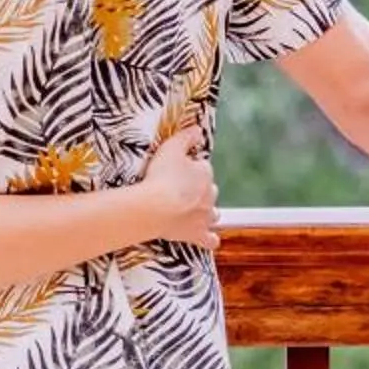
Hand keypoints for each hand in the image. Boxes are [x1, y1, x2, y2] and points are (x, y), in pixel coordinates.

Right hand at [140, 128, 219, 249]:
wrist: (155, 207)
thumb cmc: (161, 176)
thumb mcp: (171, 147)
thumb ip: (186, 136)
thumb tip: (198, 129)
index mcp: (205, 173)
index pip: (202, 168)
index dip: (190, 168)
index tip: (177, 169)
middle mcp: (210, 195)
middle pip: (209, 190)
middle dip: (199, 190)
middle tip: (179, 189)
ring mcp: (205, 217)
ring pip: (213, 214)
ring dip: (206, 212)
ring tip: (191, 211)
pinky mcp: (198, 235)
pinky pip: (211, 240)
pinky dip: (209, 238)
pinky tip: (207, 238)